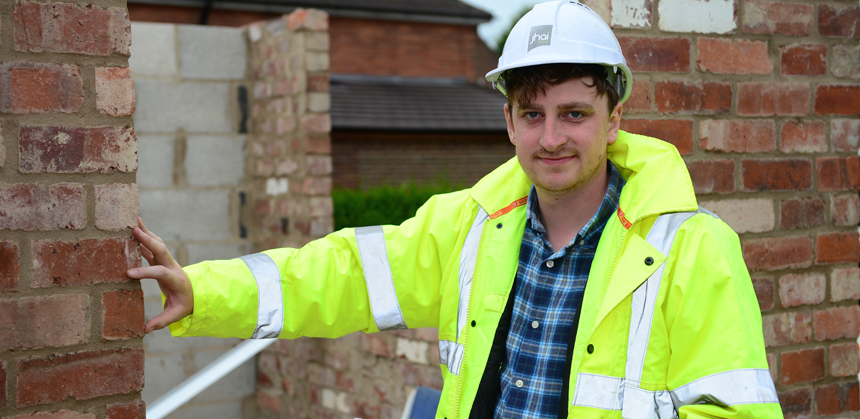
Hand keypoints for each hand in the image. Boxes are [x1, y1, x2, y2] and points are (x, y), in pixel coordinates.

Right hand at [127, 217, 193, 332]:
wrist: (196, 292)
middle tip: (134, 231)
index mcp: (175, 279)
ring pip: (157, 244)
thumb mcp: (177, 314)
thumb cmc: (185, 303)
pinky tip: (135, 227)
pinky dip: (144, 236)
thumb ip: (163, 321)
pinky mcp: (161, 259)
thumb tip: (146, 330)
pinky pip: (152, 245)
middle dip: (148, 240)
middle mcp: (171, 266)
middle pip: (161, 250)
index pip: (160, 272)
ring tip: (133, 222)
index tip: (129, 273)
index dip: (145, 272)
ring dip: (146, 233)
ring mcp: (167, 261)